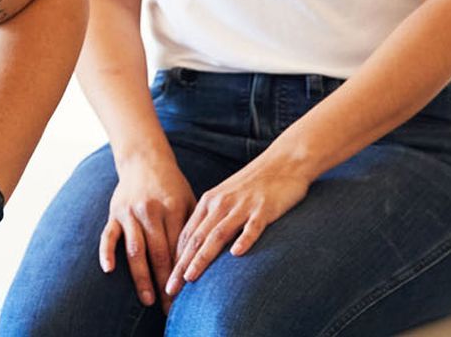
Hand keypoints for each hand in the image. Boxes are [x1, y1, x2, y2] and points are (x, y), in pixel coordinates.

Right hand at [100, 151, 195, 311]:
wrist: (144, 159)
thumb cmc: (172, 185)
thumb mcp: (189, 201)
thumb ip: (193, 228)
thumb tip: (200, 262)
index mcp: (173, 208)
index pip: (179, 249)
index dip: (182, 274)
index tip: (187, 296)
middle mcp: (151, 211)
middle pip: (158, 254)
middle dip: (165, 283)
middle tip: (169, 306)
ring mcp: (130, 213)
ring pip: (135, 250)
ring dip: (142, 277)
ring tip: (148, 299)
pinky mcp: (114, 213)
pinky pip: (108, 235)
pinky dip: (107, 252)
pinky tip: (109, 270)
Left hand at [165, 157, 311, 300]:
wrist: (283, 161)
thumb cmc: (254, 185)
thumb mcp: (226, 199)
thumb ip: (212, 220)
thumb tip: (197, 248)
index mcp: (209, 203)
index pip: (186, 236)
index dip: (174, 260)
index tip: (167, 283)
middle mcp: (221, 204)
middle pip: (196, 238)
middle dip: (180, 266)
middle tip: (169, 290)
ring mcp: (242, 206)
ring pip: (217, 234)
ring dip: (202, 258)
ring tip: (190, 278)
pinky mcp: (264, 208)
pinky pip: (252, 226)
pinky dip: (244, 240)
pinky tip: (237, 255)